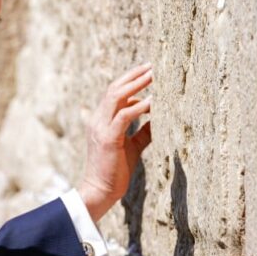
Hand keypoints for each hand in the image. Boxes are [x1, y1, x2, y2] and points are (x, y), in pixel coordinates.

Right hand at [77, 63, 152, 221]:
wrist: (101, 190)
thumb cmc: (116, 169)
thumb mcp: (132, 145)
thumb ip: (143, 130)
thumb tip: (159, 117)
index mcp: (100, 120)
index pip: (114, 92)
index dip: (130, 79)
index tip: (148, 70)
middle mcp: (97, 120)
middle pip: (114, 88)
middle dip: (134, 75)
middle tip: (153, 65)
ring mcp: (101, 128)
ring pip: (116, 96)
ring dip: (136, 84)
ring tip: (155, 75)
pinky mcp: (109, 138)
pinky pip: (124, 116)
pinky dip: (139, 106)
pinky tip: (154, 101)